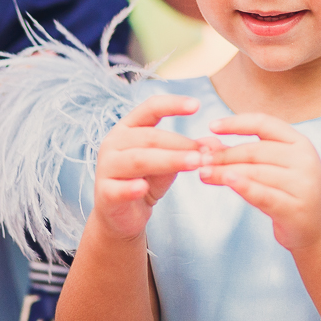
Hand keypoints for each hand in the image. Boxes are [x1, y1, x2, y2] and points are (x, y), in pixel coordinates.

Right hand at [92, 95, 206, 242]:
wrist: (123, 215)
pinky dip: (130, 188)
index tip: (196, 105)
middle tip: (205, 152)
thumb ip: (188, 151)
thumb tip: (215, 144)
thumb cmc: (147, 180)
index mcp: (129, 127)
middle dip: (180, 143)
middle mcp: (114, 142)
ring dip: (169, 160)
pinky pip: (118, 189)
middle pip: (150, 137)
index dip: (173, 104)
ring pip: (139, 159)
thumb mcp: (170, 162)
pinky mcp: (104, 193)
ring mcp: (106, 167)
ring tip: (194, 163)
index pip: (150, 108)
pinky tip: (143, 188)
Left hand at [199, 113, 320, 252]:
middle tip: (198, 159)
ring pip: (254, 172)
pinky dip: (243, 186)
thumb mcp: (275, 169)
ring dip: (224, 172)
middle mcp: (304, 159)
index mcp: (300, 143)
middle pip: (254, 151)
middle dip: (223, 154)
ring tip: (203, 173)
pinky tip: (226, 181)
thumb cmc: (291, 195)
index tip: (211, 126)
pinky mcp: (294, 208)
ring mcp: (302, 184)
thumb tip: (207, 142)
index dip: (236, 123)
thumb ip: (246, 154)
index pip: (264, 123)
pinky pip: (263, 194)